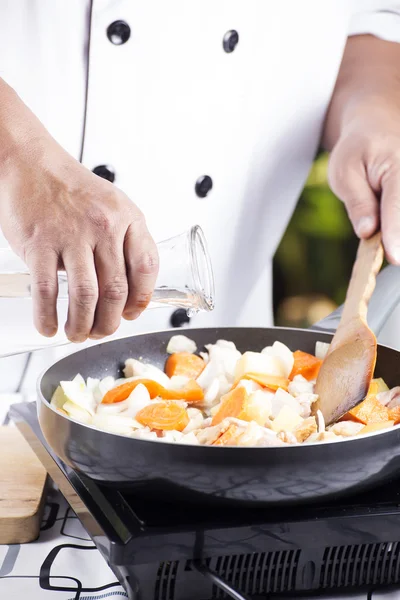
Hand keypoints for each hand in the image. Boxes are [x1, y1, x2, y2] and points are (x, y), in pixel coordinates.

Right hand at [0, 84, 157, 341]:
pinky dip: (47, 316)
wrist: (31, 164)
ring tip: (77, 334)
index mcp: (127, 218)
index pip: (145, 267)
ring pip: (85, 296)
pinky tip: (48, 327)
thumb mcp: (112, 206)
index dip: (141, 298)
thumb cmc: (71, 190)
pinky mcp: (39, 243)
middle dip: (109, 322)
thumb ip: (125, 242)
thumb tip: (130, 291)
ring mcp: (70, 235)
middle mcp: (103, 226)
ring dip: (82, 324)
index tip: (132, 313)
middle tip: (101, 332)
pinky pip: (47, 291)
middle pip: (116, 290)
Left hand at [324, 37, 399, 262]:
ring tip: (379, 216)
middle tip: (388, 252)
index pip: (397, 208)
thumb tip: (367, 231)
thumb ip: (357, 202)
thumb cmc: (357, 149)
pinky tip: (391, 229)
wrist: (377, 125)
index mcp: (397, 167)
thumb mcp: (344, 172)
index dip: (396, 236)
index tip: (396, 258)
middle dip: (396, 236)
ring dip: (394, 230)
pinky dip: (395, 226)